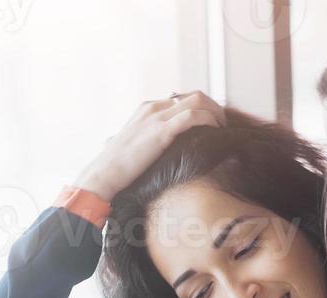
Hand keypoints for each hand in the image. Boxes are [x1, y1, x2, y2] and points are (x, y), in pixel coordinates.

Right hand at [73, 92, 224, 202]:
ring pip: (199, 101)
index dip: (202, 108)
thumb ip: (143, 141)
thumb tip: (146, 150)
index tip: (211, 123)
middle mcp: (154, 107)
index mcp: (147, 108)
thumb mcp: (131, 146)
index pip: (183, 98)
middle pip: (195, 95)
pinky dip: (209, 121)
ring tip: (222, 129)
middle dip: (214, 108)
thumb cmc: (116, 167)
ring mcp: (157, 117)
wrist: (104, 173)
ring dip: (216, 113)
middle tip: (222, 126)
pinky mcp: (162, 131)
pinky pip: (194, 117)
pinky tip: (215, 132)